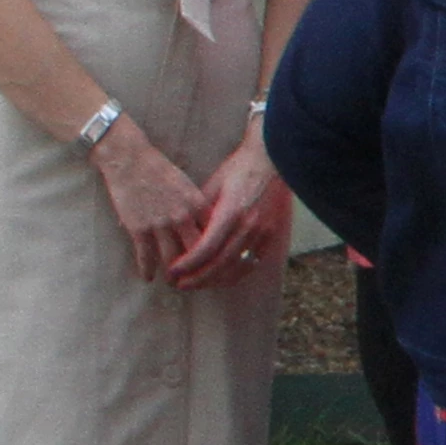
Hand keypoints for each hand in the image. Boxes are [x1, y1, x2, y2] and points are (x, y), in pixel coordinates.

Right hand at [92, 117, 202, 282]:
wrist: (128, 159)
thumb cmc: (159, 169)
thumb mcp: (187, 186)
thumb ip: (198, 207)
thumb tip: (208, 225)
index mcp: (198, 204)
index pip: (214, 235)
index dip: (218, 252)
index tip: (219, 264)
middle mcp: (182, 217)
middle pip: (197, 252)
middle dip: (199, 269)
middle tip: (198, 280)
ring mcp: (160, 224)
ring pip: (172, 259)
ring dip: (174, 275)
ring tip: (174, 283)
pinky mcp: (138, 227)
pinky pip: (145, 256)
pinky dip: (147, 269)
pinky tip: (147, 278)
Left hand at [161, 137, 289, 290]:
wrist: (272, 159)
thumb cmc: (239, 168)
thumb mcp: (213, 186)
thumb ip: (200, 211)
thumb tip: (183, 231)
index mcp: (231, 212)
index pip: (206, 248)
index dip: (188, 263)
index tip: (173, 270)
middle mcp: (248, 226)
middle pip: (220, 263)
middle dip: (198, 278)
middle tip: (179, 285)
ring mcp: (263, 232)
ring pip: (237, 267)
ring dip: (215, 280)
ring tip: (197, 284)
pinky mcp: (272, 234)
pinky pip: (253, 262)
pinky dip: (235, 274)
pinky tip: (222, 278)